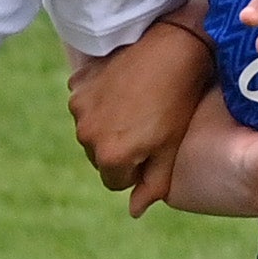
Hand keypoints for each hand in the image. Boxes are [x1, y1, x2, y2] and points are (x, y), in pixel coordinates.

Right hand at [67, 13, 216, 217]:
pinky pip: (86, 103)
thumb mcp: (170, 149)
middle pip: (100, 157)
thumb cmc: (178, 102)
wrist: (174, 47)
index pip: (116, 182)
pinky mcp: (78, 83)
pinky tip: (124, 87)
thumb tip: (135, 211)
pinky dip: (100, 101)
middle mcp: (86, 135)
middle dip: (119, 148)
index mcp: (110, 157)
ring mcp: (79, 107)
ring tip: (137, 104)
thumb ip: (152, 186)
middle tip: (147, 124)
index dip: (137, 168)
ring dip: (108, 125)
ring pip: (92, 130)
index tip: (154, 146)